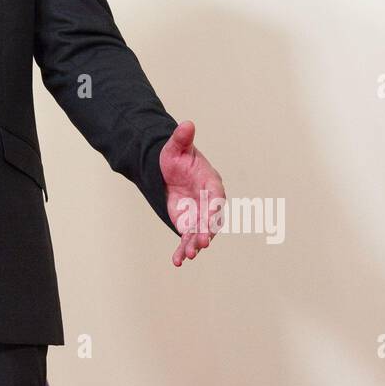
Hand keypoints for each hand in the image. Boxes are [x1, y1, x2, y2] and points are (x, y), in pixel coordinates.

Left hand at [159, 120, 225, 266]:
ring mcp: (199, 216)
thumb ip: (181, 139)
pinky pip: (187, 239)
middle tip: (202, 242)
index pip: (215, 196)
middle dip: (207, 231)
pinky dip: (183, 250)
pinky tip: (177, 261)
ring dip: (194, 244)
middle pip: (211, 219)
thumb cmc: (177, 158)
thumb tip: (186, 124)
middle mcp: (208, 202)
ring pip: (200, 233)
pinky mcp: (188, 225)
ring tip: (187, 256)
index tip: (211, 215)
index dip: (214, 206)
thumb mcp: (176, 148)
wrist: (169, 172)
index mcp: (210, 183)